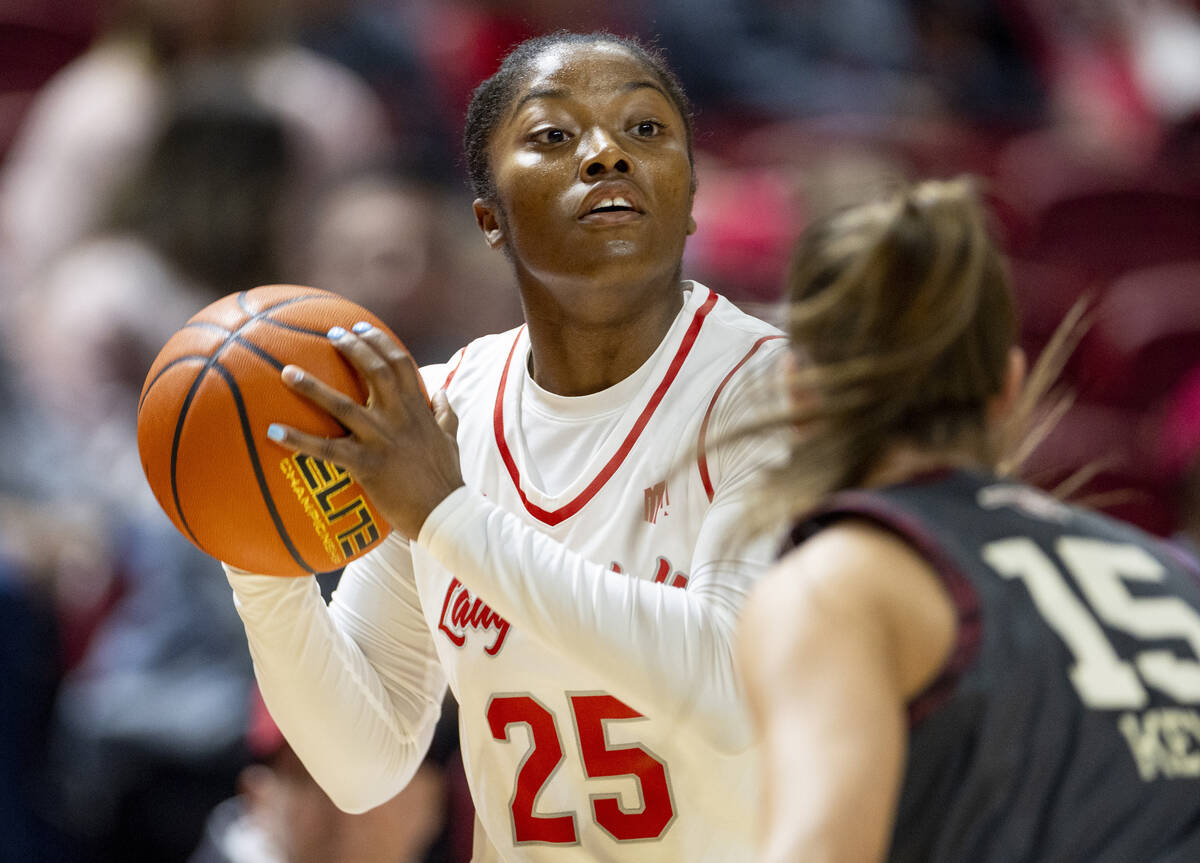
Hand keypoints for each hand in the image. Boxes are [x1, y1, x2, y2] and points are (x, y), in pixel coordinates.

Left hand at [267, 323, 463, 539]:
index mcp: (418, 409)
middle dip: (352, 347)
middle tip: (329, 334)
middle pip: (374, 371)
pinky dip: (298, 440)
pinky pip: (326, 450)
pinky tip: (273, 431)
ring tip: (286, 371)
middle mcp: (399, 417)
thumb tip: (440, 392)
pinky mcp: (366, 465)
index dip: (379, 341)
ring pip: (343, 405)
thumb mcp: (451, 438)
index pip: (400, 363)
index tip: (361, 327)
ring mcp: (381, 440)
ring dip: (312, 386)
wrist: (445, 512)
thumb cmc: (446, 478)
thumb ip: (445, 412)